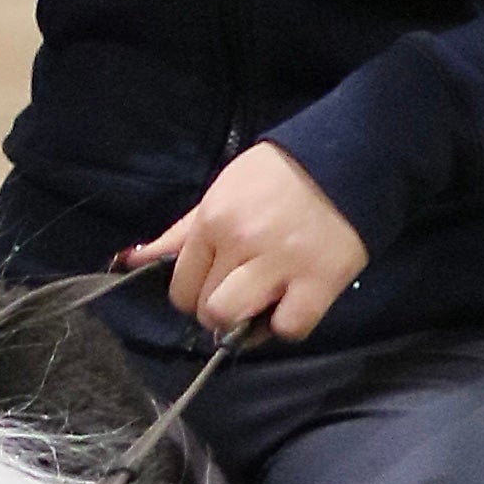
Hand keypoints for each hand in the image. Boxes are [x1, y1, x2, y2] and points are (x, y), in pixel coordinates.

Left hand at [120, 144, 367, 340]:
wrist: (351, 156)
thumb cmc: (280, 174)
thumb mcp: (223, 190)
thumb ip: (181, 232)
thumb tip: (132, 260)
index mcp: (213, 220)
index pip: (181, 286)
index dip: (195, 293)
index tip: (216, 284)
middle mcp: (240, 242)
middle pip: (206, 307)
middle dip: (220, 308)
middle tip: (243, 292)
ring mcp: (280, 264)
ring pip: (235, 319)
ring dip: (246, 322)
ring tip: (264, 302)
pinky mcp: (320, 281)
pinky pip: (289, 327)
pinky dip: (288, 324)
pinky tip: (294, 303)